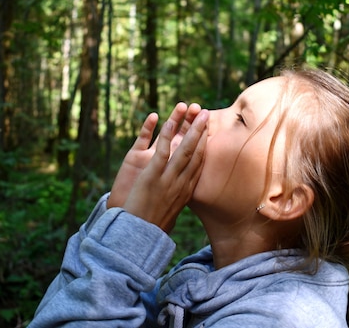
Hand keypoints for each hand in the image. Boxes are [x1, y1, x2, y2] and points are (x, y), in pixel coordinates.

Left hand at [122, 108, 208, 231]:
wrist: (140, 236)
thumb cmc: (153, 225)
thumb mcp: (171, 211)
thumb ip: (176, 199)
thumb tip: (181, 195)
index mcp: (186, 191)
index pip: (199, 164)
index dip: (204, 145)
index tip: (209, 132)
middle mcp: (181, 183)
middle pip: (196, 153)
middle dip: (202, 132)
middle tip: (206, 114)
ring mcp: (168, 178)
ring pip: (184, 149)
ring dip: (191, 128)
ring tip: (196, 111)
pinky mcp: (153, 176)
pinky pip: (163, 151)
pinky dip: (167, 135)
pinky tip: (169, 122)